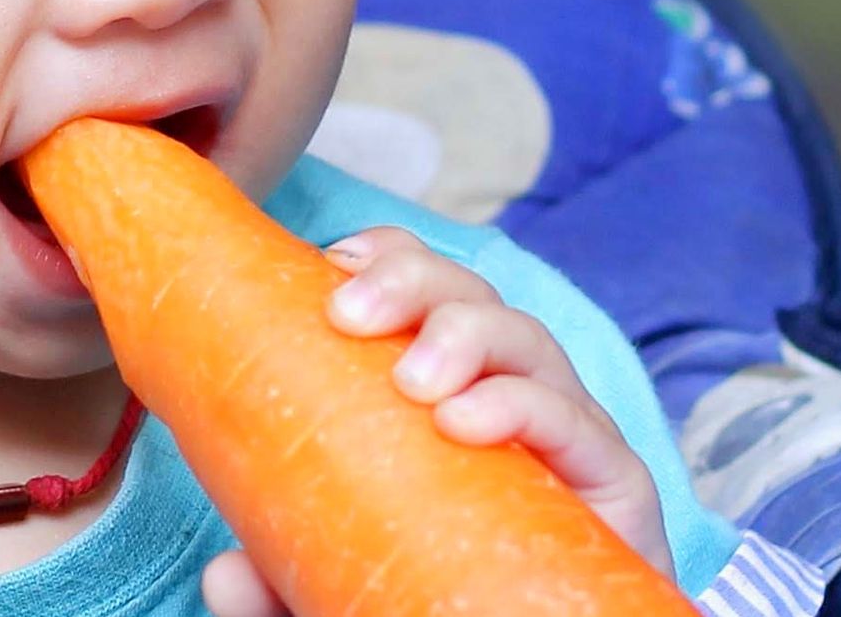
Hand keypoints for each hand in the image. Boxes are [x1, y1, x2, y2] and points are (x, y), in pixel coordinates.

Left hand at [198, 227, 669, 615]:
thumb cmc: (426, 600)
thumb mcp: (331, 591)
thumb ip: (277, 585)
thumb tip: (225, 574)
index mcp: (444, 397)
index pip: (425, 295)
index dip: (387, 258)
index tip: (332, 264)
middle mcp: (509, 401)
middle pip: (472, 296)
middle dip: (412, 280)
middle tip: (349, 313)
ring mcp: (565, 437)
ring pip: (527, 339)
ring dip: (466, 333)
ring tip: (414, 380)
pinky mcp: (615, 485)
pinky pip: (578, 421)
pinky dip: (524, 405)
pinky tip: (469, 422)